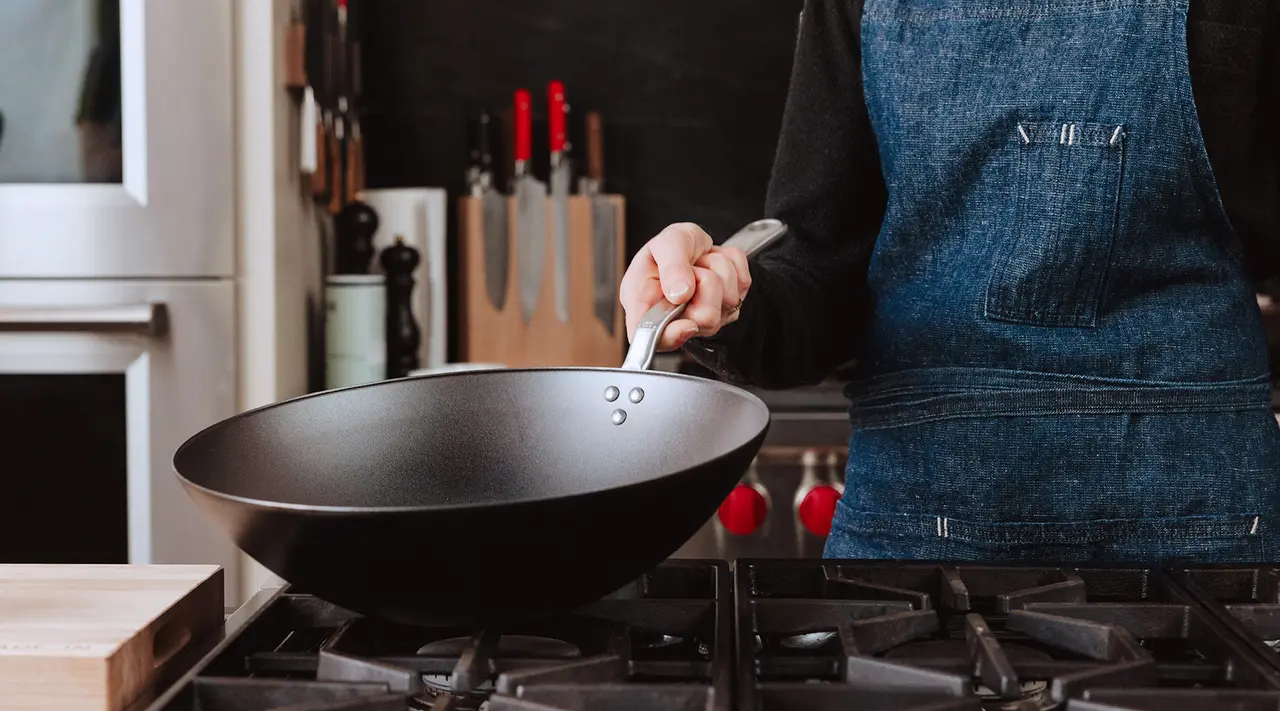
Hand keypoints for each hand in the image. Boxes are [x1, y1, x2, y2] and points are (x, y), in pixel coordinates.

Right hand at [619, 222, 751, 350]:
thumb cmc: (671, 247)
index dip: (673, 335)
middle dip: (704, 281)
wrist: (689, 244)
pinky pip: (744, 284)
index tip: (686, 319)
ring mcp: (705, 319)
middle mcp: (675, 321)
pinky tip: (713, 266)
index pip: (657, 339)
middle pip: (706, 318)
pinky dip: (733, 265)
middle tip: (691, 268)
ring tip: (700, 264)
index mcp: (645, 309)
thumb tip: (680, 294)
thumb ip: (670, 267)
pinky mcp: (729, 309)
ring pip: (730, 299)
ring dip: (718, 269)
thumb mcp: (665, 243)